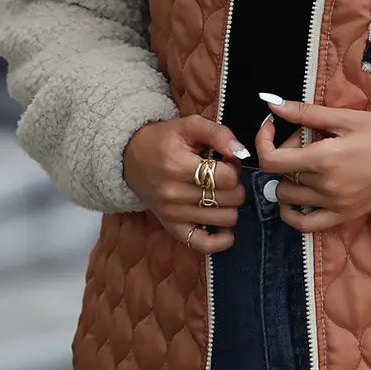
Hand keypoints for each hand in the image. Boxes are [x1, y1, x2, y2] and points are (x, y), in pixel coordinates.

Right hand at [122, 115, 250, 253]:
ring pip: (224, 219)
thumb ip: (218, 133)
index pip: (228, 177)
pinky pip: (202, 244)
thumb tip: (240, 152)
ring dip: (230, 206)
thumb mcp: (189, 125)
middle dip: (235, 185)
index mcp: (178, 166)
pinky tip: (225, 228)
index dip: (235, 167)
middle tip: (223, 176)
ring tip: (219, 193)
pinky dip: (221, 240)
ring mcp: (172, 214)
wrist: (130, 157)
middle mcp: (174, 193)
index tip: (226, 161)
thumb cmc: (164, 139)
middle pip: (230, 199)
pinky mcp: (172, 227)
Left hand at [255, 96, 370, 232]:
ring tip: (308, 160)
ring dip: (288, 178)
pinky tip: (299, 194)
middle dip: (283, 153)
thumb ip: (306, 113)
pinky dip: (294, 212)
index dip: (262, 140)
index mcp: (325, 159)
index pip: (271, 159)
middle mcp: (326, 187)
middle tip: (302, 137)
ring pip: (289, 198)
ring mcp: (336, 205)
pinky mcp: (346, 215)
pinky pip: (306, 224)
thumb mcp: (347, 117)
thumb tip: (271, 103)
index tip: (271, 125)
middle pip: (279, 175)